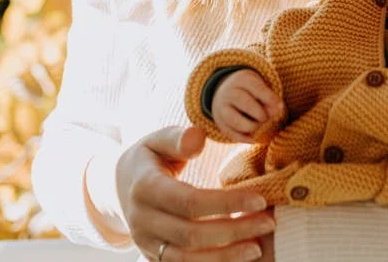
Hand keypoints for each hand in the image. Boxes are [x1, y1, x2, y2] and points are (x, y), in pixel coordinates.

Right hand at [116, 126, 274, 260]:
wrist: (118, 187)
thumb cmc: (149, 159)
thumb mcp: (157, 140)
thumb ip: (177, 138)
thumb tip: (197, 139)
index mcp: (145, 189)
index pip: (190, 201)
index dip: (226, 203)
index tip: (260, 199)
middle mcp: (143, 221)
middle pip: (192, 234)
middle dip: (234, 231)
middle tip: (268, 222)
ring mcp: (147, 244)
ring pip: (187, 260)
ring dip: (225, 257)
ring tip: (257, 247)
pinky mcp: (154, 257)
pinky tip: (238, 258)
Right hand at [212, 69, 282, 142]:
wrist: (226, 93)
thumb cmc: (253, 92)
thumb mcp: (261, 88)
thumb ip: (269, 99)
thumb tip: (275, 114)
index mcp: (242, 79)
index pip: (257, 88)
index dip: (270, 98)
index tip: (281, 107)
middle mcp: (229, 92)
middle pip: (244, 102)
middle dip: (260, 113)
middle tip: (268, 119)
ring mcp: (222, 108)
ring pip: (234, 120)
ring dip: (252, 127)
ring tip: (261, 128)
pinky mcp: (221, 124)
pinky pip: (232, 133)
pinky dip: (246, 138)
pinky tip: (257, 138)